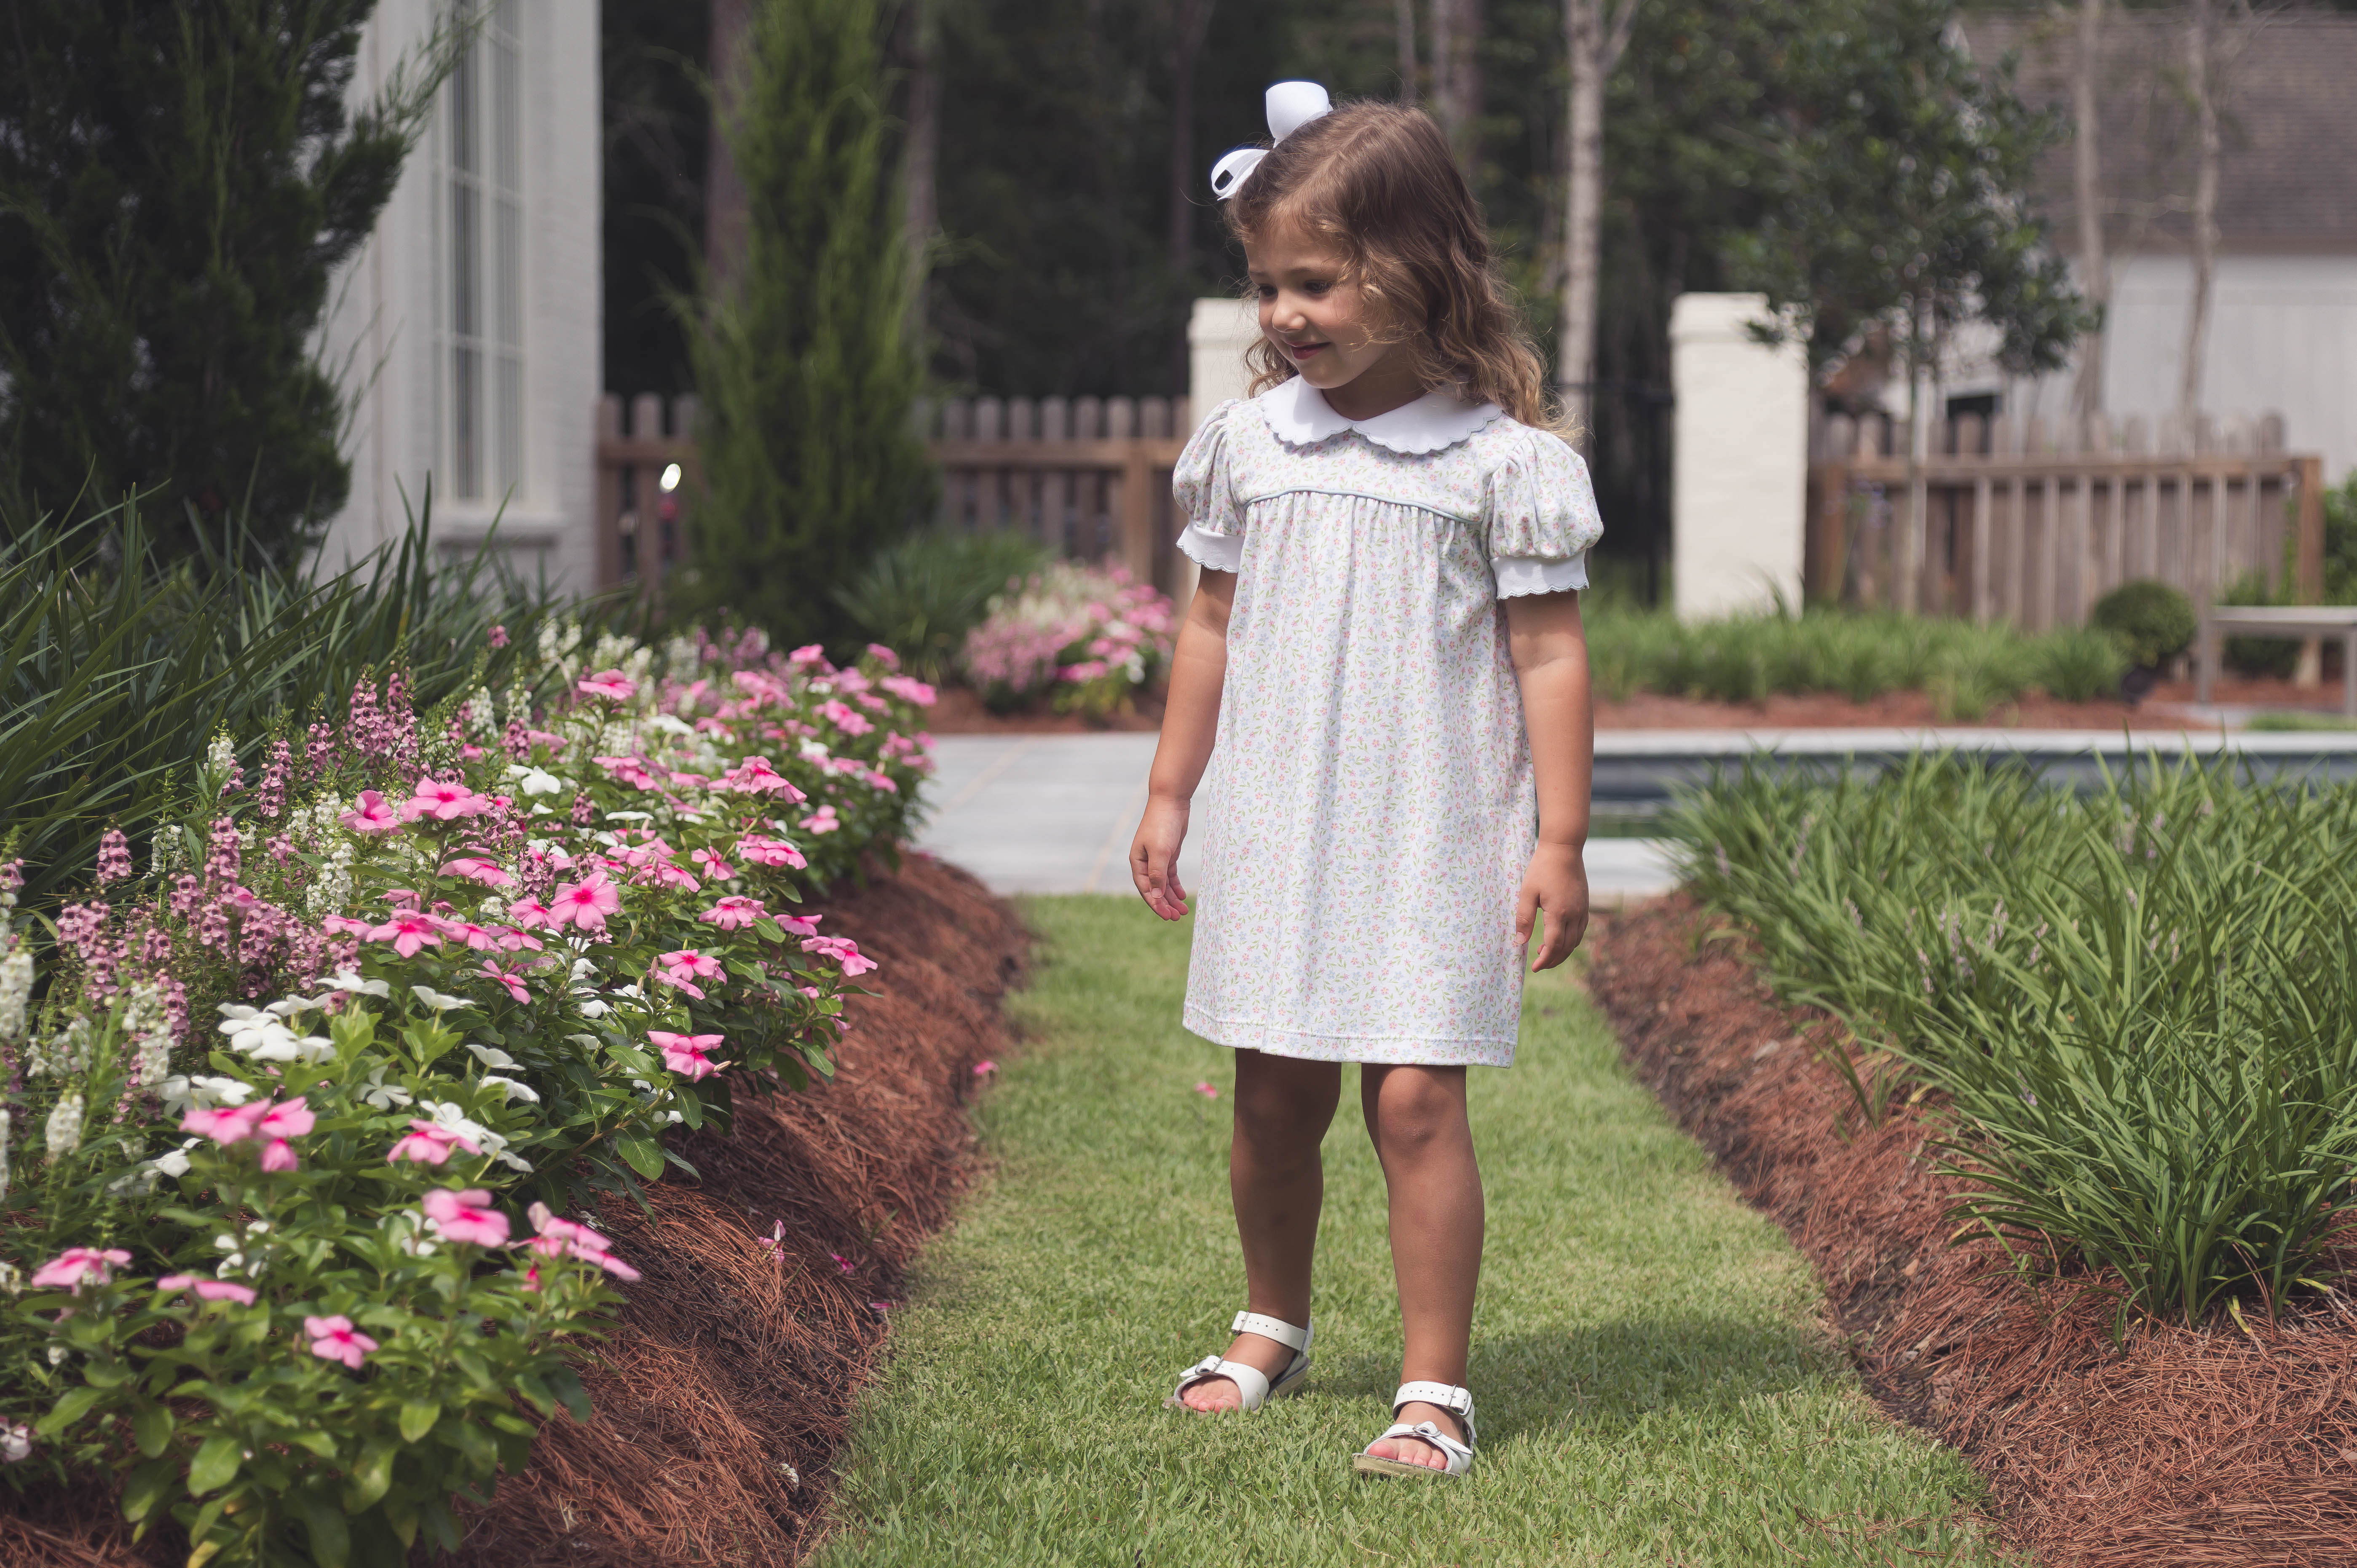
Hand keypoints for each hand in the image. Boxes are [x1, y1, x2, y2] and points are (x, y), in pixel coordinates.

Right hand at [1130, 795, 1191, 919]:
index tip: (1167, 916)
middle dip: (1165, 904)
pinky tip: (1181, 895)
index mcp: (1137, 862)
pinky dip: (1175, 886)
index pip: (1146, 889)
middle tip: (1177, 917)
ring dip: (1171, 897)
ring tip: (1183, 911)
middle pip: (1154, 889)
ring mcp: (1156, 858)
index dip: (1156, 904)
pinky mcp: (1167, 854)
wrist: (1171, 801)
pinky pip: (1170, 875)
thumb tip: (1156, 896)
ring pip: (1163, 884)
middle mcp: (1145, 862)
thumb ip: (1158, 874)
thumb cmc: (1162, 824)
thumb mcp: (1160, 851)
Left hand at [1514, 842, 1588, 970]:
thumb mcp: (1527, 892)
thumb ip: (1524, 918)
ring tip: (1545, 952)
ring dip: (1562, 951)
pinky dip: (1571, 940)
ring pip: (1576, 940)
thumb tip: (1520, 942)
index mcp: (1559, 913)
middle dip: (1553, 959)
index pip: (1554, 945)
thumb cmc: (1542, 868)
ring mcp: (1582, 910)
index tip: (1534, 967)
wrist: (1563, 849)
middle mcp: (1575, 914)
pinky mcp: (1585, 905)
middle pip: (1567, 947)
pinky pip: (1580, 930)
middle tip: (1539, 963)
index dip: (1545, 960)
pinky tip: (1559, 938)